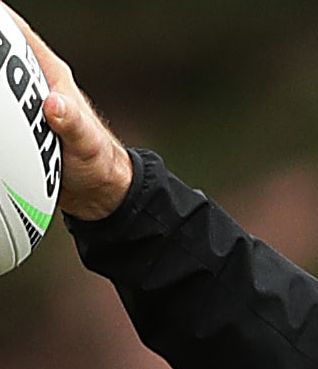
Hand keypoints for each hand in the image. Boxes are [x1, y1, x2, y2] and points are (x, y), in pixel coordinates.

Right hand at [4, 5, 131, 219]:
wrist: (97, 189)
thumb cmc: (99, 161)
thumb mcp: (87, 143)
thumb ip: (71, 122)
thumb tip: (54, 104)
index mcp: (52, 77)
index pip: (19, 34)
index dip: (0, 20)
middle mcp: (35, 84)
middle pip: (0, 53)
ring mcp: (23, 102)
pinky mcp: (17, 122)